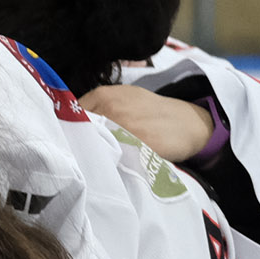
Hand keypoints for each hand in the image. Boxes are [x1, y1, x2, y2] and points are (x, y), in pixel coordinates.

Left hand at [79, 84, 213, 162]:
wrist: (189, 123)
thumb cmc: (152, 110)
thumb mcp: (124, 96)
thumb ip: (98, 105)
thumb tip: (71, 119)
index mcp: (104, 95)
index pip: (71, 114)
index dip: (70, 127)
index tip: (71, 137)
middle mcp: (111, 109)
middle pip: (79, 130)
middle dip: (79, 140)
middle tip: (82, 150)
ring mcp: (124, 128)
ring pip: (94, 144)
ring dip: (93, 152)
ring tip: (97, 158)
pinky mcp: (137, 145)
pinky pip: (114, 157)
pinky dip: (110, 161)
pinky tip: (113, 163)